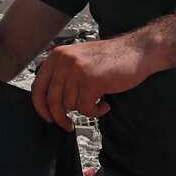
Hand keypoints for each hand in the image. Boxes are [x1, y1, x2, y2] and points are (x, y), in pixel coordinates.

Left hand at [30, 35, 151, 131]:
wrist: (138, 51)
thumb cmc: (111, 58)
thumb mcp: (79, 58)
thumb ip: (62, 73)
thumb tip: (49, 100)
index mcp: (57, 55)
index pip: (38, 86)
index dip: (40, 106)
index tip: (48, 117)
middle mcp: (64, 61)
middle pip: (52, 100)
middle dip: (59, 117)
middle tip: (67, 125)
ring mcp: (77, 70)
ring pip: (70, 105)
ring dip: (85, 109)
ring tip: (97, 101)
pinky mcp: (91, 81)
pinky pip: (85, 109)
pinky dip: (95, 111)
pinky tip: (104, 104)